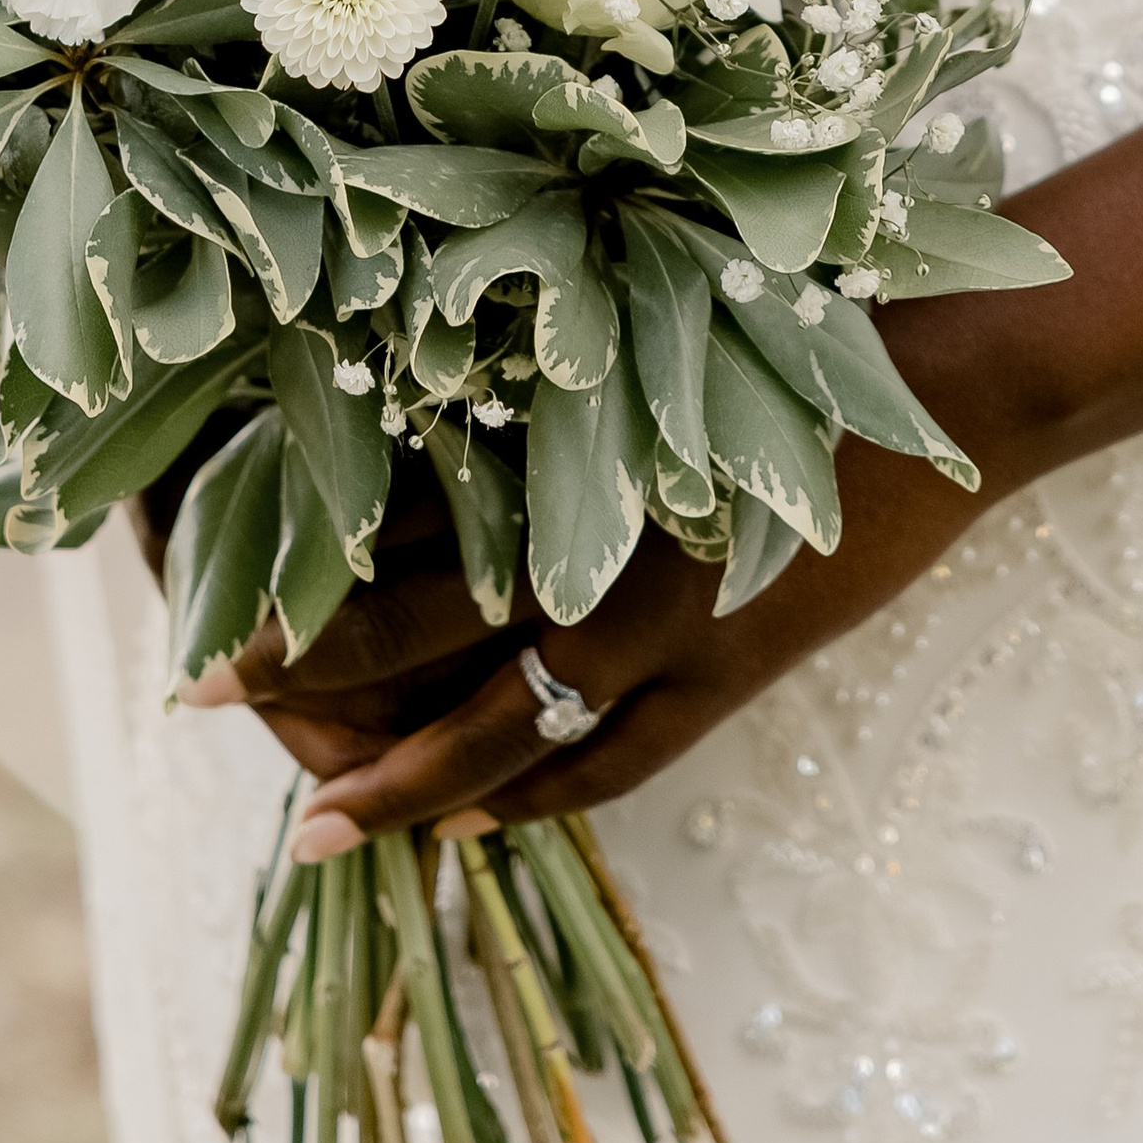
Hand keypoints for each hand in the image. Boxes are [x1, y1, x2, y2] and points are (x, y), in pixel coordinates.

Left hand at [187, 298, 1036, 854]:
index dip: (299, 552)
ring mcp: (665, 623)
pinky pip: (610, 760)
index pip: (394, 513)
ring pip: (501, 727)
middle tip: (192, 699)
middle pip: (417, 626)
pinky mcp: (730, 671)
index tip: (198, 574)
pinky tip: (470, 821)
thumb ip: (533, 357)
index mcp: (564, 437)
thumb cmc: (796, 309)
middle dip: (300, 669)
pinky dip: (532, 796)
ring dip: (403, 781)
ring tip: (312, 833)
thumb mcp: (646, 317)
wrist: (950, 374)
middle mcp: (596, 539)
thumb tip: (410, 365)